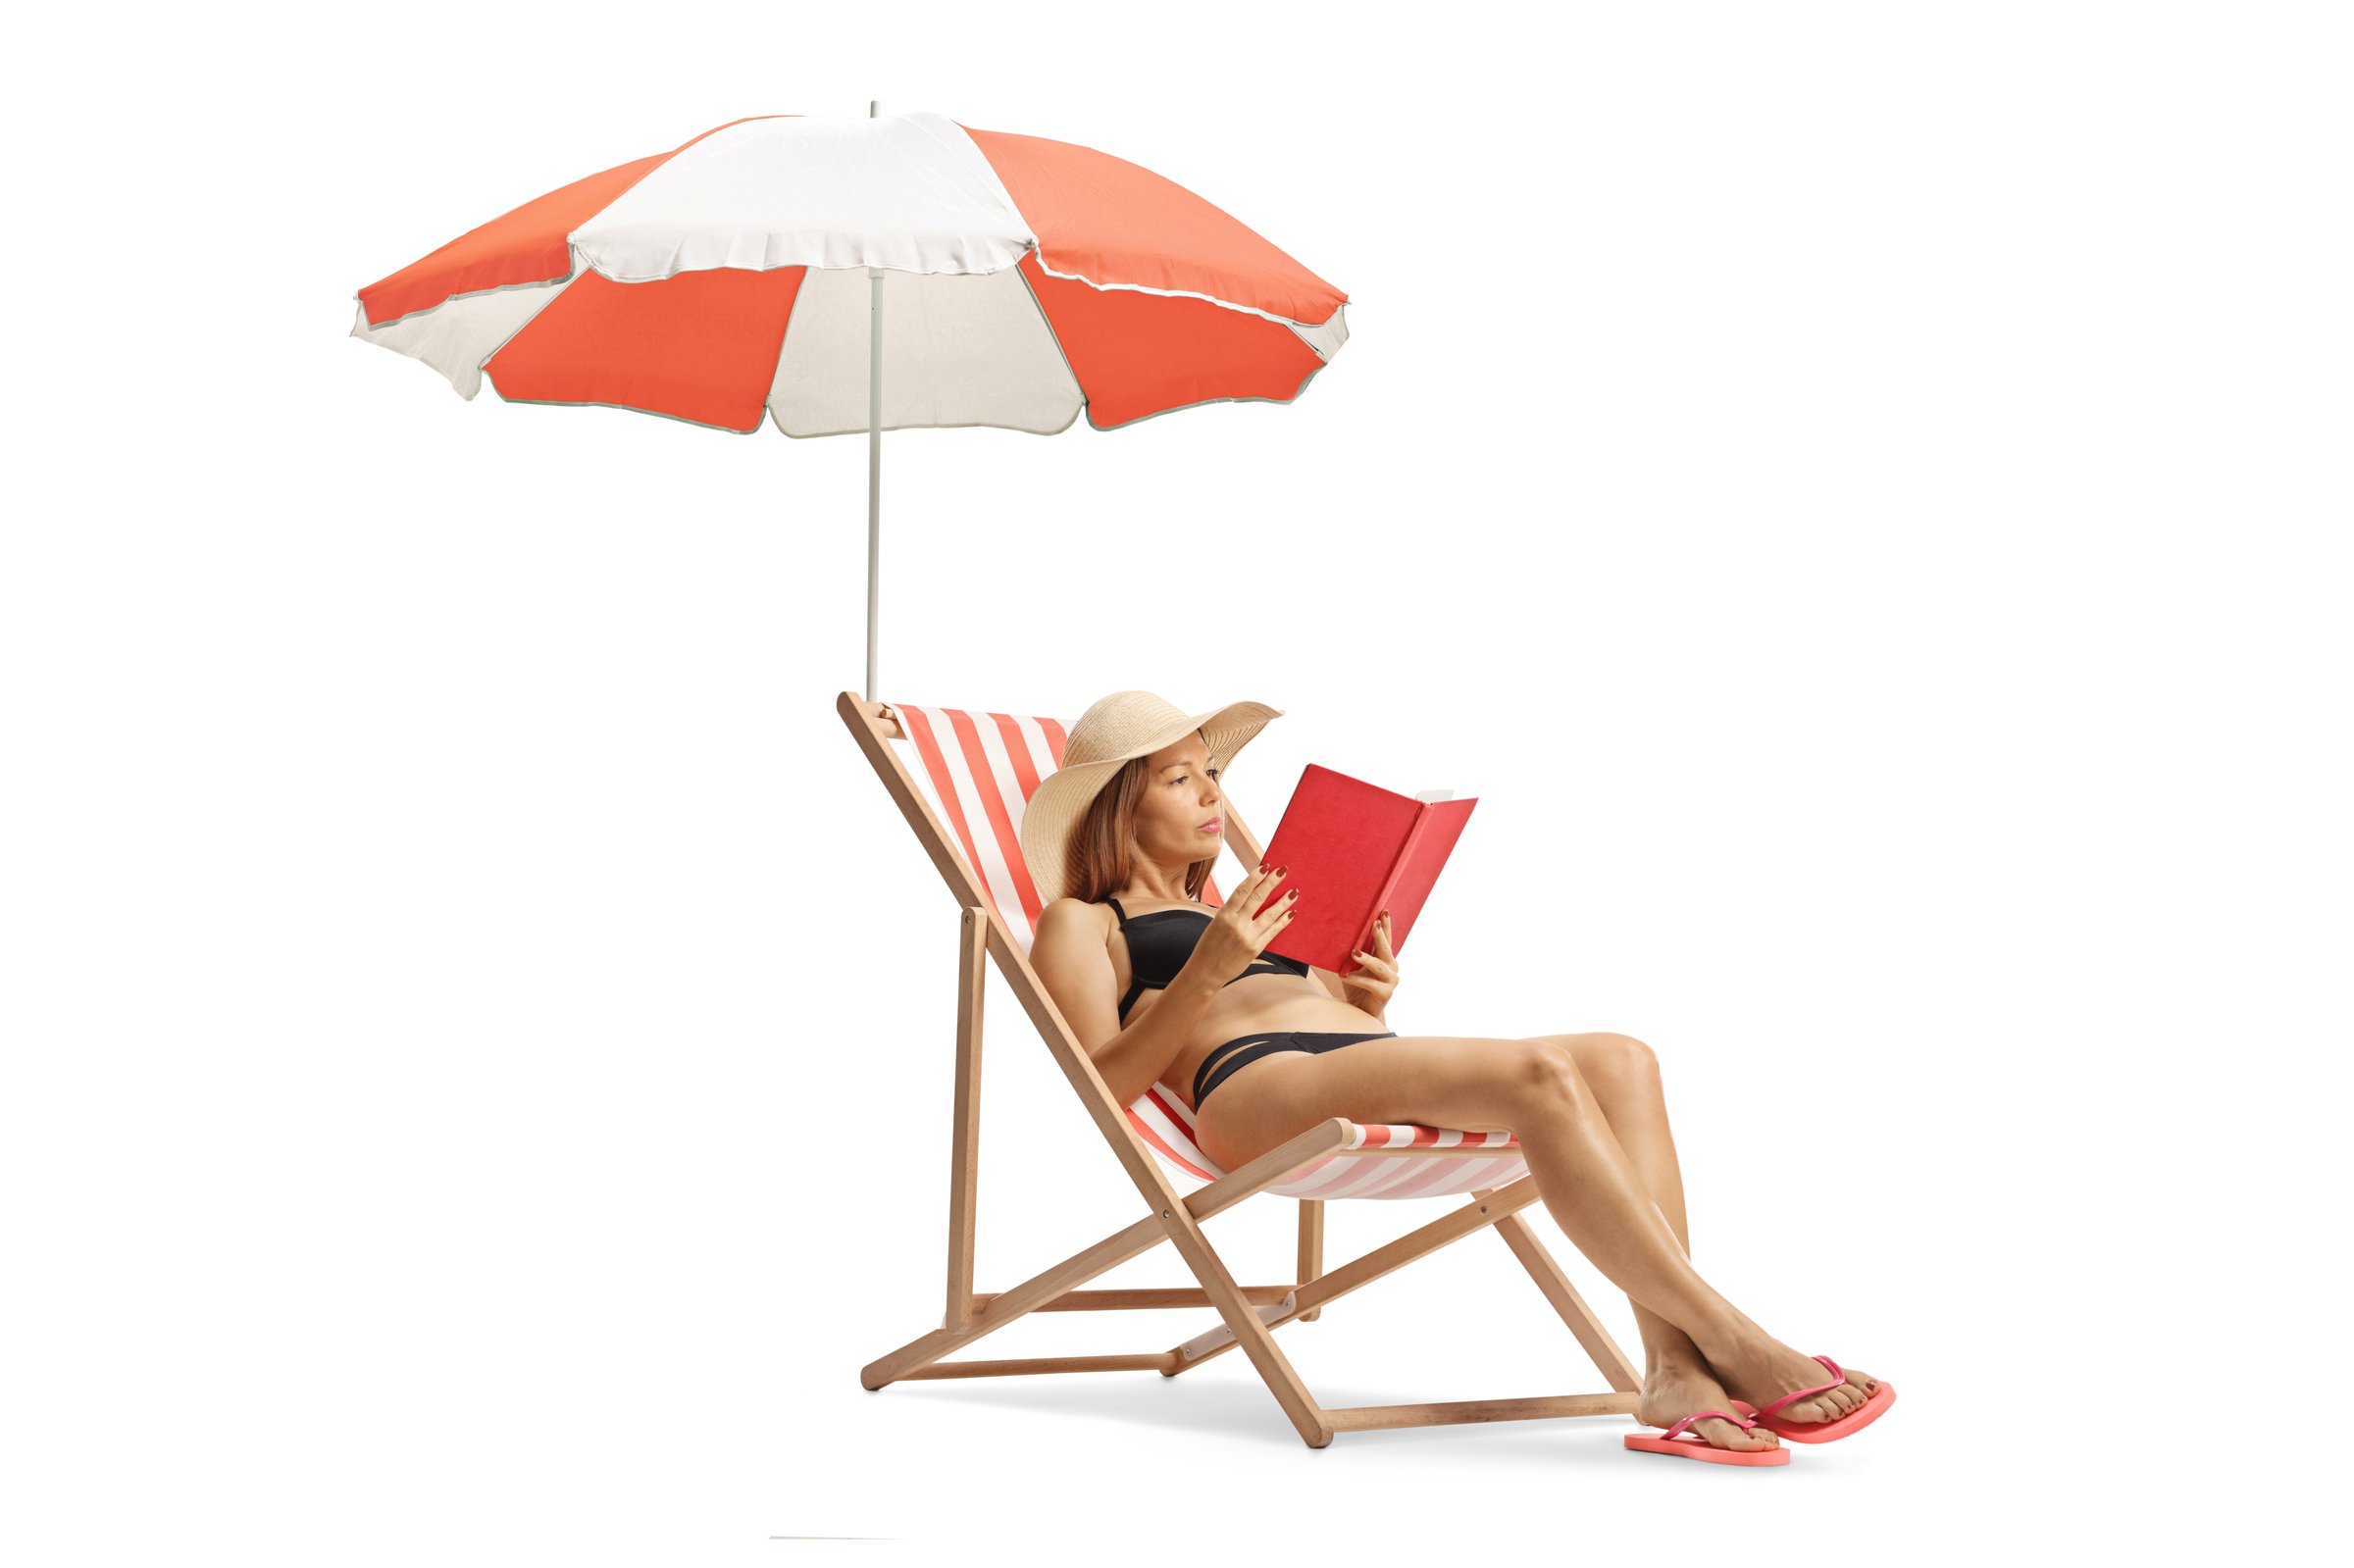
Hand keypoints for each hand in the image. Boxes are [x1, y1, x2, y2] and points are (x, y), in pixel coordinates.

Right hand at [1185, 862, 1299, 987]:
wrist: (1206, 972)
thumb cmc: (1209, 946)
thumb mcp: (1215, 924)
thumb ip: (1232, 912)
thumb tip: (1252, 896)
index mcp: (1224, 915)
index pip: (1242, 891)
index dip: (1255, 877)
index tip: (1265, 866)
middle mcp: (1236, 924)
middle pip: (1257, 898)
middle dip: (1271, 882)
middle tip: (1283, 870)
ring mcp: (1247, 937)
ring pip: (1269, 914)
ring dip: (1283, 901)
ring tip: (1294, 891)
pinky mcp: (1255, 948)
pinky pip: (1273, 931)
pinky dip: (1283, 921)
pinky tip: (1291, 912)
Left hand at [1341, 910, 1399, 1019]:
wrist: (1359, 1012)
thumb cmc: (1356, 987)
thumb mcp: (1352, 967)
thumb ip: (1352, 954)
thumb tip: (1335, 936)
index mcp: (1385, 958)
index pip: (1386, 939)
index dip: (1386, 926)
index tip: (1384, 911)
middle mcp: (1391, 967)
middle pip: (1386, 948)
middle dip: (1380, 935)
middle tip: (1374, 923)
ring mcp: (1391, 980)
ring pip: (1378, 965)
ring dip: (1365, 958)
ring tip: (1353, 953)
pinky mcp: (1386, 993)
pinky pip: (1370, 984)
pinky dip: (1357, 979)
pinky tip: (1345, 976)